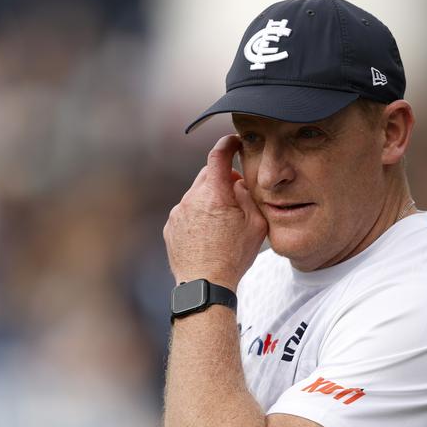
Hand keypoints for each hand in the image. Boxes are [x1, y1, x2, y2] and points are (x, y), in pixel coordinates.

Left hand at [163, 135, 267, 290]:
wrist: (205, 284)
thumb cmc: (234, 257)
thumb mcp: (256, 225)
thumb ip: (248, 196)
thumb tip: (238, 183)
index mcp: (215, 194)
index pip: (218, 155)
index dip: (227, 144)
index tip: (234, 142)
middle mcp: (192, 198)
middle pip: (208, 174)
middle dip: (222, 179)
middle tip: (237, 195)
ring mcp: (178, 212)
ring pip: (197, 193)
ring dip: (210, 199)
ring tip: (223, 223)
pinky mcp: (171, 226)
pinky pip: (187, 210)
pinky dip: (198, 214)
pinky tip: (209, 233)